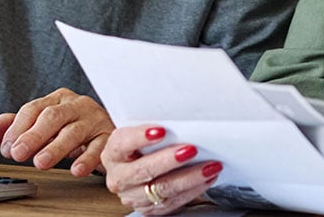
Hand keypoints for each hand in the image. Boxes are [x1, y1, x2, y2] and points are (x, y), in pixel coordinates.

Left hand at [0, 87, 111, 175]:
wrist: (107, 132)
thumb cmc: (68, 127)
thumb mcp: (39, 125)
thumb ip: (9, 128)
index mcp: (57, 99)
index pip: (34, 108)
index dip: (18, 128)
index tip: (6, 148)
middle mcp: (77, 105)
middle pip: (54, 116)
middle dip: (34, 135)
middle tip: (18, 153)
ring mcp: (95, 120)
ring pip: (75, 131)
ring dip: (56, 147)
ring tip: (41, 162)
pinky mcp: (109, 136)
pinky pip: (100, 146)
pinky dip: (88, 158)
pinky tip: (76, 170)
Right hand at [102, 124, 223, 214]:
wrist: (136, 167)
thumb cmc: (142, 146)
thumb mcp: (140, 133)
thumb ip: (153, 128)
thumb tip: (181, 117)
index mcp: (113, 153)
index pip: (122, 144)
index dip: (140, 137)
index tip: (161, 130)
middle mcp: (119, 177)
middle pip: (143, 170)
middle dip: (169, 160)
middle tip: (192, 149)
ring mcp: (132, 196)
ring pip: (162, 188)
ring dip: (189, 177)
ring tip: (210, 166)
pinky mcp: (148, 209)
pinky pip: (173, 202)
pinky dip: (193, 190)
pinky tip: (207, 178)